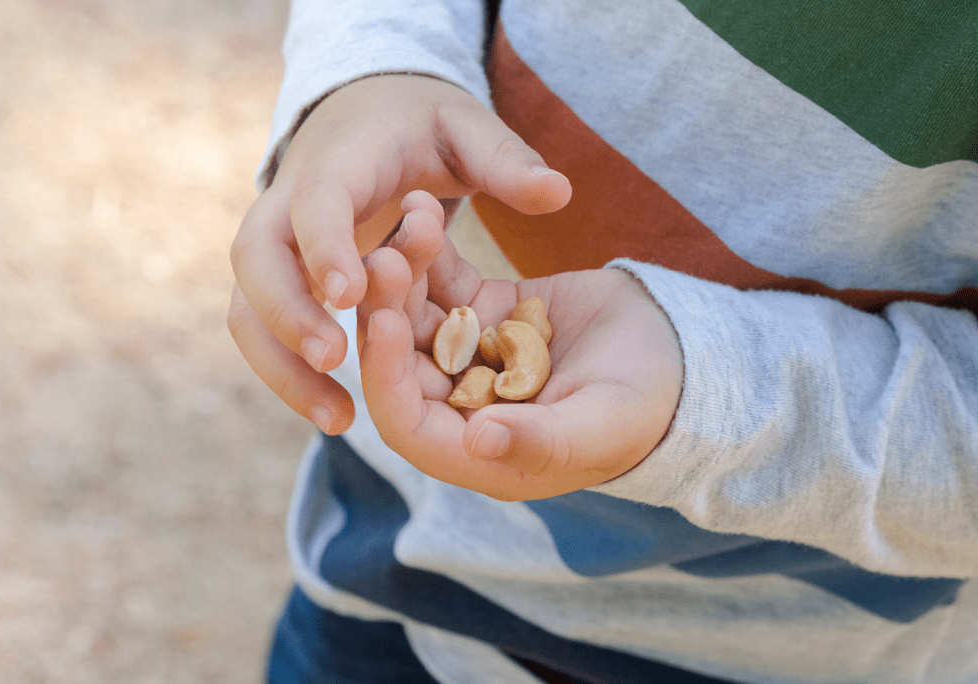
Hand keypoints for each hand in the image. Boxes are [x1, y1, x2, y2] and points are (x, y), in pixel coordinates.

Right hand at [227, 75, 570, 433]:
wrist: (363, 113)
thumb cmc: (420, 122)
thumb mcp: (466, 126)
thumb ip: (505, 159)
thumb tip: (558, 193)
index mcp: (338, 160)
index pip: (316, 201)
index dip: (327, 246)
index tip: (351, 296)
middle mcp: (289, 201)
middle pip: (256, 261)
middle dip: (287, 314)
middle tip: (336, 360)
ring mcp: (278, 243)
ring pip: (248, 308)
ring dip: (281, 365)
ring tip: (337, 418)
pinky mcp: (282, 277)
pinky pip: (265, 329)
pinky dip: (289, 371)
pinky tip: (335, 412)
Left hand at [358, 195, 683, 500]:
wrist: (680, 354)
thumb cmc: (647, 408)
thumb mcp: (600, 427)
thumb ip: (540, 441)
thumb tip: (476, 442)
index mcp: (479, 449)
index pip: (408, 422)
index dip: (387, 378)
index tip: (383, 326)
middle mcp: (463, 405)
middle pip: (404, 362)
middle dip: (388, 313)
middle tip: (382, 261)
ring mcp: (472, 356)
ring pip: (419, 317)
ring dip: (405, 276)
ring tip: (408, 224)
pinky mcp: (487, 312)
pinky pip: (448, 283)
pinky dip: (434, 252)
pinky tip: (424, 209)